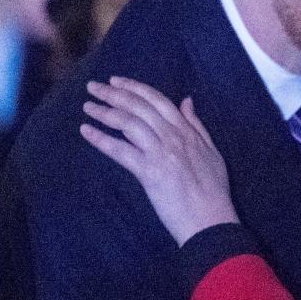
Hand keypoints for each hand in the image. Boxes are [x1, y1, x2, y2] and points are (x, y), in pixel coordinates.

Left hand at [80, 77, 238, 246]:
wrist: (210, 218)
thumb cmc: (214, 189)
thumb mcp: (212, 151)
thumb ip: (197, 125)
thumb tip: (186, 101)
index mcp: (187, 130)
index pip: (158, 100)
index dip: (135, 88)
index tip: (117, 81)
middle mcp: (173, 136)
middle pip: (139, 107)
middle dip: (113, 93)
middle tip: (94, 87)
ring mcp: (160, 152)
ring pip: (128, 123)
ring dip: (104, 112)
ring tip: (88, 107)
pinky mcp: (148, 171)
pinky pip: (120, 150)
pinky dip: (101, 139)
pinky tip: (86, 131)